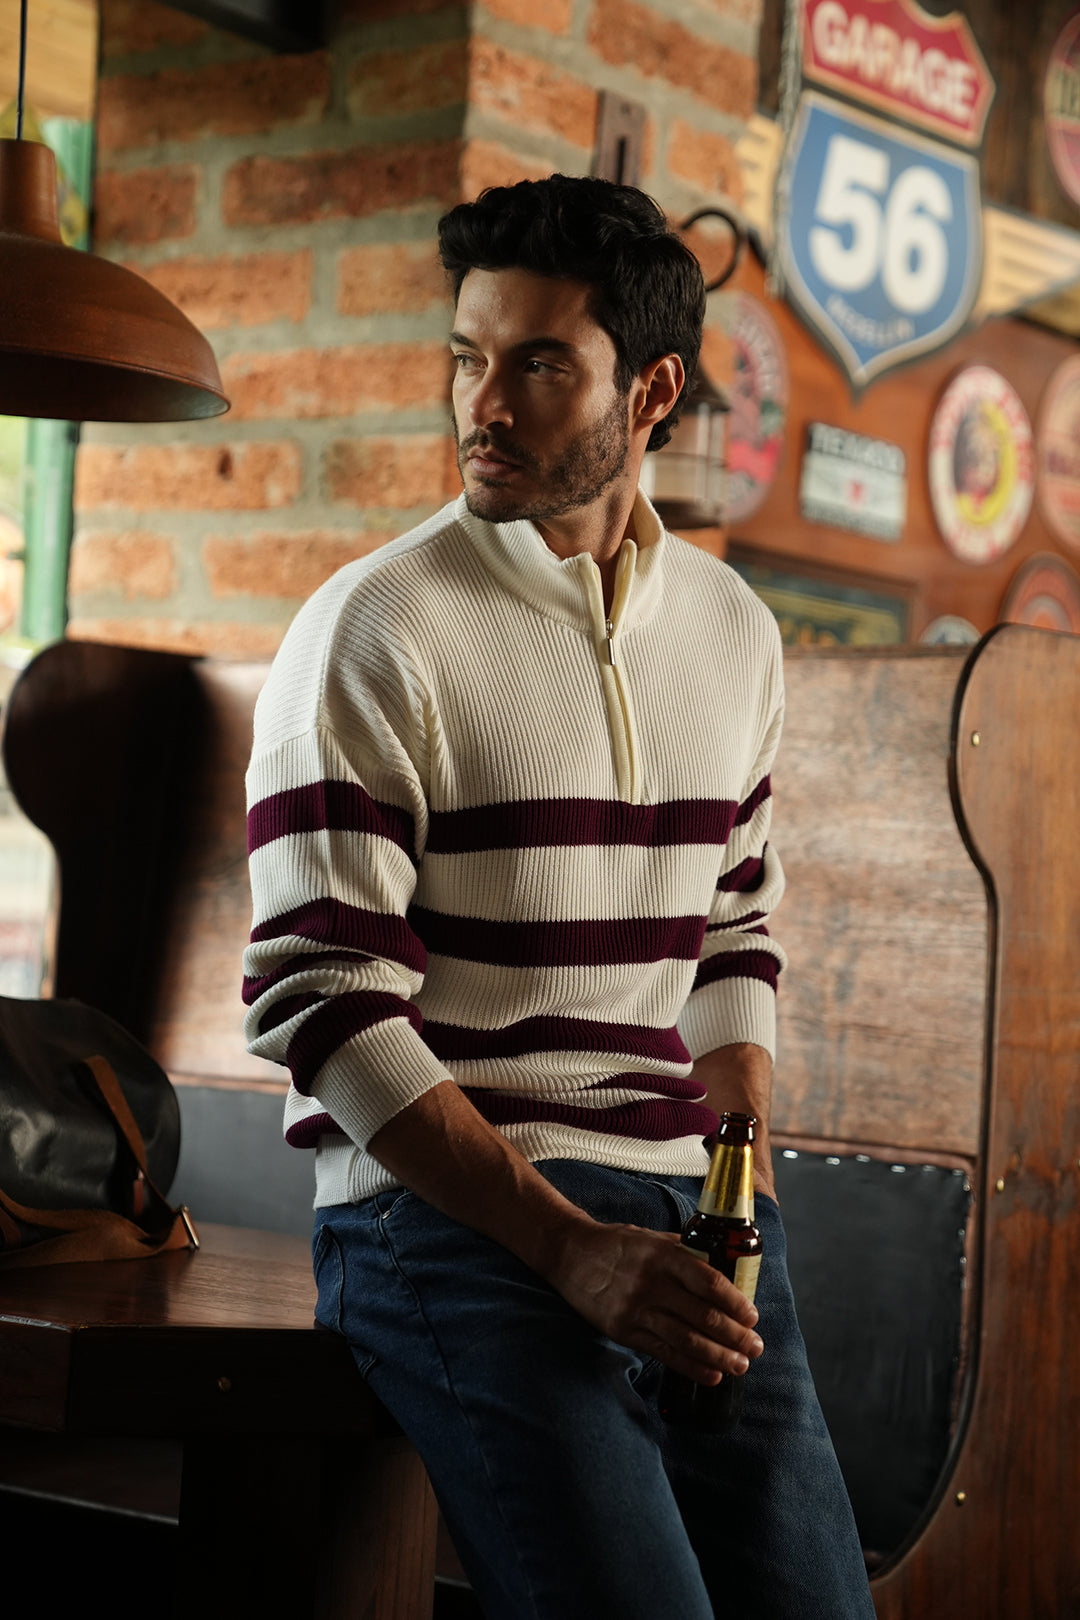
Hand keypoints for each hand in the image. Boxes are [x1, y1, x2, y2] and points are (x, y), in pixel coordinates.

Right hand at [544, 1218, 763, 1384]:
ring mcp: (636, 1310)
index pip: (709, 1282)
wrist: (571, 1254)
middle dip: (735, 1336)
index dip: (734, 1302)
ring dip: (719, 1357)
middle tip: (755, 1347)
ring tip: (740, 1366)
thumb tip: (725, 1272)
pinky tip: (711, 1375)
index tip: (752, 1316)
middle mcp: (651, 1283)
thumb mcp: (654, 1238)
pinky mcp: (624, 1330)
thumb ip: (686, 1254)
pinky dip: (691, 1366)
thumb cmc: (619, 1244)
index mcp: (663, 1256)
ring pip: (686, 1340)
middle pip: (702, 1316)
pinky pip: (664, 1352)